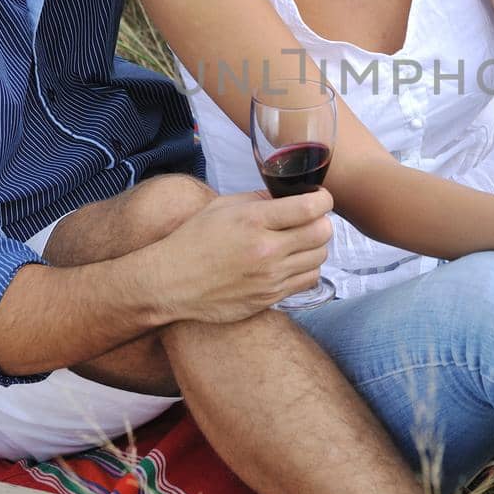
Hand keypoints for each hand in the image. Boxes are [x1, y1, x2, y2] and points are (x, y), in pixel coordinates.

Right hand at [152, 189, 332, 325]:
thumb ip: (259, 199)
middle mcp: (266, 250)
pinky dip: (306, 268)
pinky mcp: (270, 298)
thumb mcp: (222, 207)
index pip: (311, 208)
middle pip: (322, 232)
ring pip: (320, 257)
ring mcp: (270, 278)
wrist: (170, 283)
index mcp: (254, 221)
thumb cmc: (193, 240)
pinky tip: (291, 262)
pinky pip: (308, 280)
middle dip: (321, 221)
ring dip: (315, 246)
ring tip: (298, 241)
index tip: (319, 199)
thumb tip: (289, 196)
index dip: (323, 200)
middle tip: (309, 220)